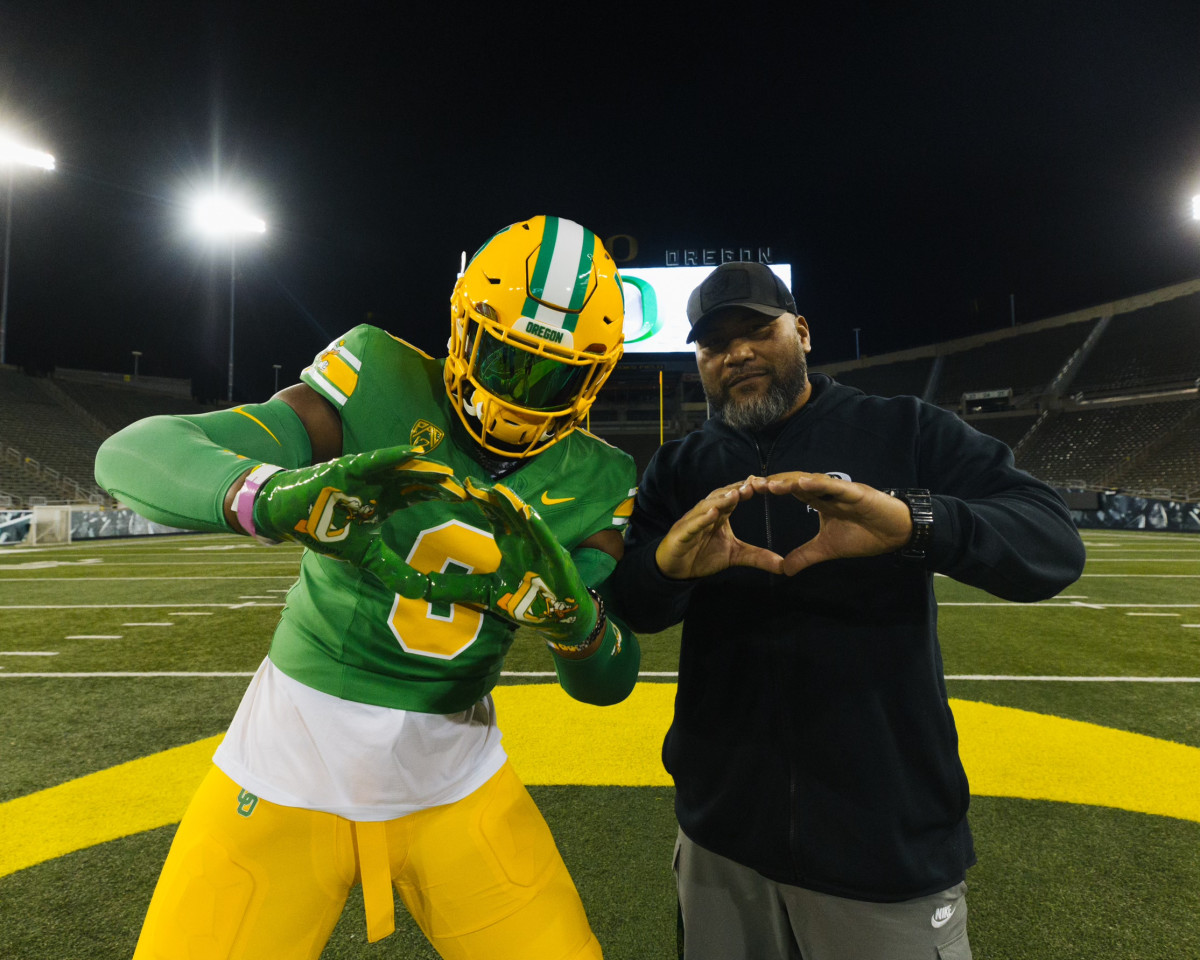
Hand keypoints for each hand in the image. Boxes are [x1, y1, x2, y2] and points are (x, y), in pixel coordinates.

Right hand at [253, 445, 467, 595]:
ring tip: (446, 472)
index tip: (466, 500)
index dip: (440, 496)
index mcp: (385, 502)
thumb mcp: (365, 554)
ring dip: (423, 470)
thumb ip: (391, 569)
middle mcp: (379, 485)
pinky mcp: (346, 469)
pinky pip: (373, 461)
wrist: (286, 515)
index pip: (419, 496)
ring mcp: (364, 475)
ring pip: (400, 469)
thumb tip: (418, 591)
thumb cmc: (324, 529)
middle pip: (416, 481)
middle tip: (465, 488)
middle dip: (439, 484)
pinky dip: (392, 457)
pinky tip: (414, 454)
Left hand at [424, 478, 598, 649]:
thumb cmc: (527, 601)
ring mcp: (542, 549)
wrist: (561, 619)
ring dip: (512, 505)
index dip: (479, 502)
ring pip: (526, 521)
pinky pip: (547, 542)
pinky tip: (529, 513)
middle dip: (490, 498)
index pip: (493, 516)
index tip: (462, 487)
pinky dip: (538, 528)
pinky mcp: (557, 561)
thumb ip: (458, 588)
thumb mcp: (486, 593)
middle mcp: (526, 540)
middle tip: (471, 483)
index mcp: (510, 544)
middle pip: (507, 513)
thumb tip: (423, 587)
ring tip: (497, 490)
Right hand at [654, 477, 784, 578]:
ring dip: (720, 500)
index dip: (748, 489)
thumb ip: (757, 557)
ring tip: (735, 494)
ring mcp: (692, 522)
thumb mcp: (735, 556)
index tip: (766, 484)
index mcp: (719, 514)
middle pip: (722, 496)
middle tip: (754, 483)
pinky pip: (692, 525)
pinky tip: (712, 514)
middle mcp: (705, 513)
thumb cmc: (702, 556)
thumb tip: (783, 566)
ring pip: (706, 506)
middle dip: (737, 489)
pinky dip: (701, 519)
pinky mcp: (681, 535)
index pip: (734, 497)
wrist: (675, 570)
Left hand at [752, 472, 911, 573]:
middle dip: (773, 483)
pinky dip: (817, 485)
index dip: (771, 490)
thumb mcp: (828, 549)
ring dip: (789, 482)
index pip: (790, 491)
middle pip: (795, 482)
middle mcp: (827, 491)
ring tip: (769, 484)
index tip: (748, 493)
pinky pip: (833, 487)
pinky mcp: (856, 493)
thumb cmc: (866, 535)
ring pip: (810, 482)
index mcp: (820, 500)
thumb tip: (784, 570)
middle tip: (749, 484)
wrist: (897, 533)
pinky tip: (800, 483)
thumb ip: (806, 556)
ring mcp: (841, 490)